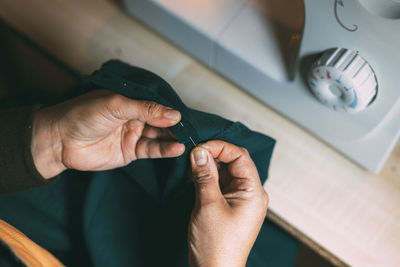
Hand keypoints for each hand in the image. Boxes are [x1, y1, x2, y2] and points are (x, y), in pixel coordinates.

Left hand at [31, 90, 184, 177]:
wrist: (60, 140)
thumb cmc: (82, 115)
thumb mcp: (117, 105)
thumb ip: (146, 109)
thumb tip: (174, 114)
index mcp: (131, 100)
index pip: (158, 104)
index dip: (173, 109)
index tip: (189, 116)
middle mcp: (135, 117)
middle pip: (162, 121)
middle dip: (177, 126)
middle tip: (194, 130)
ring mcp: (133, 134)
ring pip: (160, 136)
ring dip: (174, 138)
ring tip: (189, 140)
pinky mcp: (131, 152)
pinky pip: (152, 150)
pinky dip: (165, 150)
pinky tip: (177, 148)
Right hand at [188, 140, 268, 266]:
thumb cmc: (216, 245)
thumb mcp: (208, 205)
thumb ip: (205, 175)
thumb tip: (199, 151)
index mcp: (254, 192)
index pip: (240, 156)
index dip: (220, 147)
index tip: (199, 147)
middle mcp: (251, 193)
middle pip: (234, 162)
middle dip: (212, 155)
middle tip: (192, 155)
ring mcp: (240, 199)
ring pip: (226, 172)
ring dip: (208, 166)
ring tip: (191, 167)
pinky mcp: (230, 205)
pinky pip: (220, 183)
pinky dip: (207, 177)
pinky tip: (194, 176)